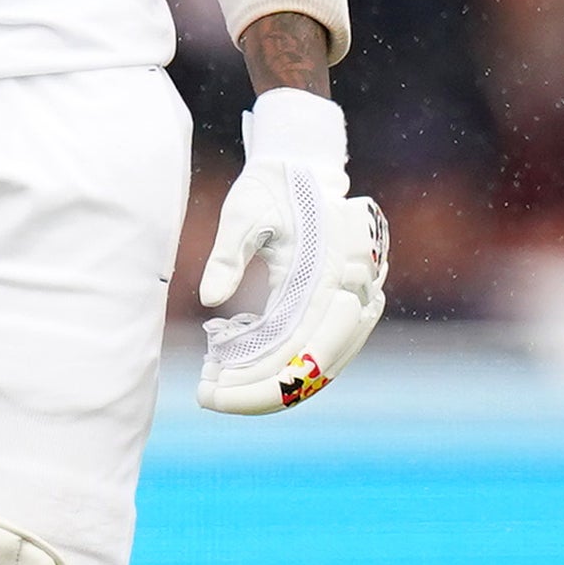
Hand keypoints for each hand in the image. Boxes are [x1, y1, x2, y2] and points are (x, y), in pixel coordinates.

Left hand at [197, 89, 387, 413]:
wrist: (305, 168)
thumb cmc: (271, 188)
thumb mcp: (243, 213)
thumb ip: (227, 255)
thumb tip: (207, 300)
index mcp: (327, 273)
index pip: (294, 351)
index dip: (253, 380)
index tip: (210, 392)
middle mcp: (350, 294)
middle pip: (310, 369)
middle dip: (258, 392)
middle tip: (208, 397)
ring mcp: (356, 302)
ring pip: (321, 366)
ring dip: (272, 384)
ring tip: (220, 388)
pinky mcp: (346, 305)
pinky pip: (323, 350)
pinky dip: (286, 366)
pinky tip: (243, 367)